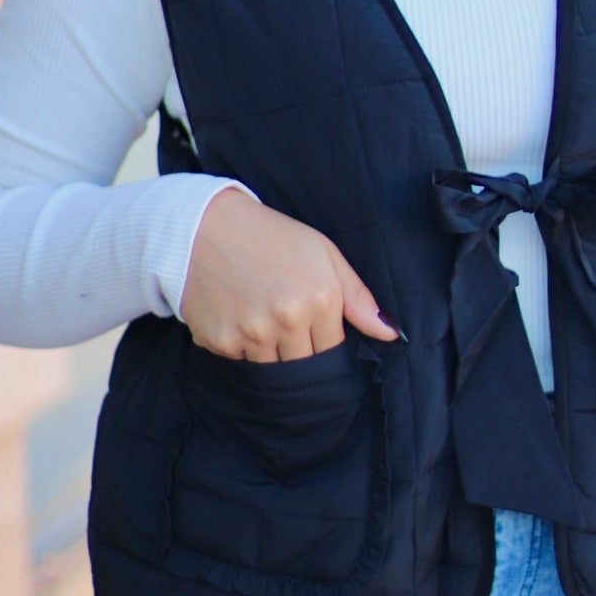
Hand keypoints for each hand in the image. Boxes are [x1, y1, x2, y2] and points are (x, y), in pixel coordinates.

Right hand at [178, 186, 402, 361]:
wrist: (204, 225)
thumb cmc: (271, 237)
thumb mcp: (324, 254)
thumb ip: (359, 298)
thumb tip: (392, 335)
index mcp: (319, 300)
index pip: (333, 351)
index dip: (322, 341)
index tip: (310, 326)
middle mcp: (287, 320)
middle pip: (304, 367)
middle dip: (299, 352)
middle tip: (283, 323)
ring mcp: (251, 334)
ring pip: (271, 371)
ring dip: (269, 353)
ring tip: (258, 317)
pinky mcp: (219, 341)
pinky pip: (238, 363)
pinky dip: (239, 348)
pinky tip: (235, 316)